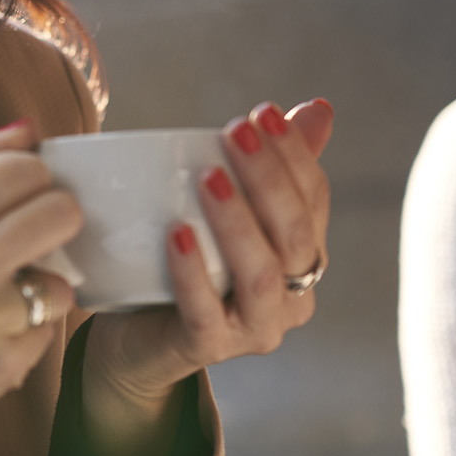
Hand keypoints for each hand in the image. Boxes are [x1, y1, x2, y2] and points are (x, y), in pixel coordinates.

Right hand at [0, 121, 80, 455]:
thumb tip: (28, 129)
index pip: (23, 167)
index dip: (31, 179)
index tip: (20, 197)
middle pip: (62, 213)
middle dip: (52, 225)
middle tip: (30, 241)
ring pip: (61, 282)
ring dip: (39, 290)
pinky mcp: (3, 364)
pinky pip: (46, 332)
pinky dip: (25, 333)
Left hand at [80, 99, 335, 455]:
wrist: (136, 336)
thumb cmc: (186, 263)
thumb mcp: (222, 208)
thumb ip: (265, 164)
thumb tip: (319, 107)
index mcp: (303, 257)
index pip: (313, 200)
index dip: (294, 155)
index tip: (262, 112)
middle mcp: (291, 296)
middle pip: (293, 235)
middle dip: (268, 179)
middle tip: (236, 133)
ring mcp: (253, 328)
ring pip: (260, 276)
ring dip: (237, 221)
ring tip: (208, 175)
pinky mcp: (207, 348)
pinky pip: (205, 313)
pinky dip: (193, 272)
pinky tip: (176, 234)